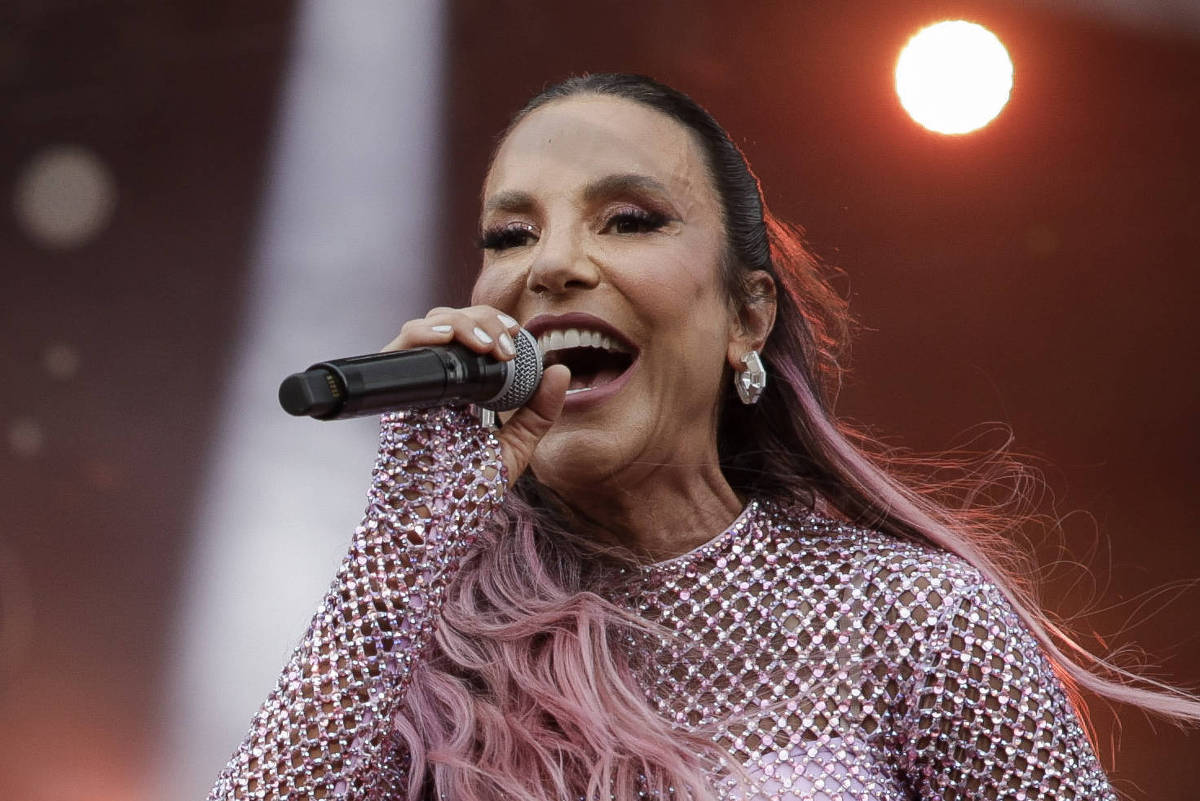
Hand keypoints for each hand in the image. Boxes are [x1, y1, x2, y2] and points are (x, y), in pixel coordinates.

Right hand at [384, 306, 568, 487]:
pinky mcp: (392, 394)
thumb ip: (538, 413)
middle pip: (449, 322)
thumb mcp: (513, 448)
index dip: (491, 323)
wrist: (433, 521)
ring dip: (460, 324)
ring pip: (427, 326)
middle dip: (481, 319)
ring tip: (487, 345)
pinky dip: (424, 334)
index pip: (469, 335)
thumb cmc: (466, 493)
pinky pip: (399, 348)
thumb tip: (560, 370)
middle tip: (506, 343)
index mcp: (460, 389)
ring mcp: (413, 386)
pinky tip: (450, 339)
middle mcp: (435, 383)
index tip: (516, 335)